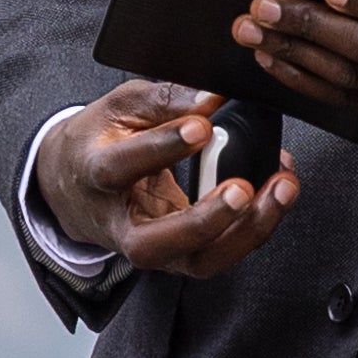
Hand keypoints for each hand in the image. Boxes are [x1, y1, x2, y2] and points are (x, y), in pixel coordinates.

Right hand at [35, 81, 300, 276]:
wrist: (75, 189)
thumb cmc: (100, 143)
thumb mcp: (120, 108)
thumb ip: (165, 99)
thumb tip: (214, 96)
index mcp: (96, 176)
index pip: (122, 166)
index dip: (163, 146)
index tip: (202, 126)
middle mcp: (121, 226)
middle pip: (156, 244)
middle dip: (204, 220)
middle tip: (242, 188)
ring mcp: (154, 249)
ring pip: (199, 261)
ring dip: (247, 231)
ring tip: (282, 188)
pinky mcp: (181, 256)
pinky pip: (222, 252)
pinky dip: (257, 225)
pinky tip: (278, 189)